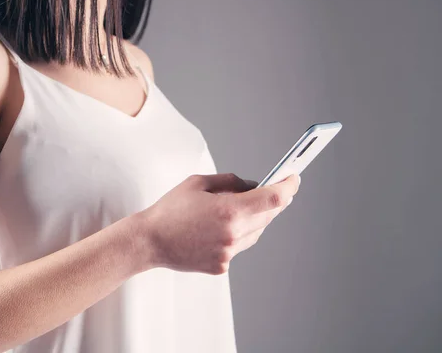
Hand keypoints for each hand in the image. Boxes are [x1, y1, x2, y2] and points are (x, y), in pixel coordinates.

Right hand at [139, 172, 300, 274]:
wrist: (150, 241)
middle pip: (269, 216)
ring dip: (256, 219)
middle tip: (275, 188)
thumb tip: (253, 185)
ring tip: (241, 208)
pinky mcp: (221, 265)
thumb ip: (230, 181)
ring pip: (257, 233)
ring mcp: (228, 253)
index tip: (293, 178)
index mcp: (229, 210)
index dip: (288, 186)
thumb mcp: (199, 183)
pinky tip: (221, 227)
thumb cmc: (170, 210)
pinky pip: (240, 246)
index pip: (273, 198)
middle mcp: (233, 234)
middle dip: (274, 201)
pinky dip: (238, 235)